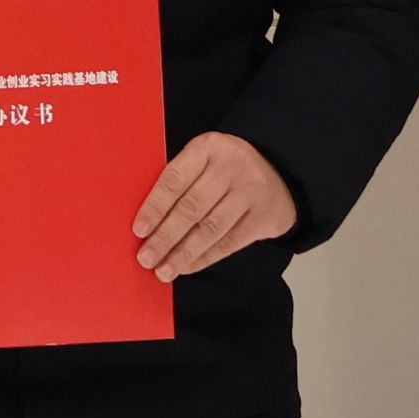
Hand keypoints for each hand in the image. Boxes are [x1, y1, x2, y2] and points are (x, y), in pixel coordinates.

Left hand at [133, 132, 295, 278]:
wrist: (279, 168)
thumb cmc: (225, 167)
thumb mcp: (204, 159)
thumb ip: (180, 181)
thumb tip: (146, 222)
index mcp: (208, 147)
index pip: (175, 178)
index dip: (155, 206)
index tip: (139, 229)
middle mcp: (230, 167)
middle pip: (192, 207)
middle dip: (165, 237)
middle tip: (146, 257)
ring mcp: (250, 191)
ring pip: (210, 229)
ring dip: (183, 253)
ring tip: (164, 270)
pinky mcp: (263, 216)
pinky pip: (229, 242)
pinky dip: (205, 258)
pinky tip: (187, 267)